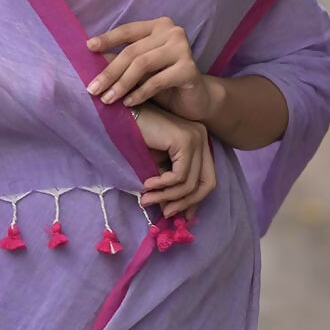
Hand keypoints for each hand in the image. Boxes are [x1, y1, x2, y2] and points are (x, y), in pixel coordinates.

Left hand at [86, 17, 212, 123]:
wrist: (198, 99)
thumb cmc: (166, 81)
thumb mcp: (143, 68)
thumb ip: (125, 60)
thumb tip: (93, 58)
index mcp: (159, 26)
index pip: (128, 30)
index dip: (108, 39)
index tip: (88, 48)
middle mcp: (172, 32)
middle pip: (133, 51)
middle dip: (110, 71)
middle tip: (93, 88)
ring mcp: (183, 48)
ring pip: (142, 64)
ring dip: (121, 84)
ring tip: (108, 99)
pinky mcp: (189, 69)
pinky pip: (157, 81)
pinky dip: (139, 93)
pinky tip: (128, 103)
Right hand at [134, 103, 216, 219]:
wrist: (122, 115)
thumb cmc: (137, 138)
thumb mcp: (159, 166)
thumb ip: (171, 185)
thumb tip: (179, 213)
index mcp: (200, 142)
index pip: (207, 179)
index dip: (194, 200)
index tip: (178, 215)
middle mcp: (202, 137)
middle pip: (207, 183)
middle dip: (185, 203)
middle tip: (164, 213)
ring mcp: (196, 138)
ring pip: (190, 183)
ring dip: (167, 197)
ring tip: (147, 199)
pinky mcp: (185, 140)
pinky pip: (179, 176)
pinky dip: (162, 185)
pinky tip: (147, 184)